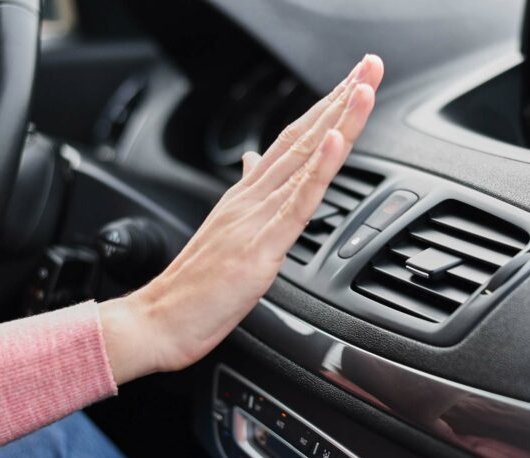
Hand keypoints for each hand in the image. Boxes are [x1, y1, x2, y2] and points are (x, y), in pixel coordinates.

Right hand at [99, 55, 384, 384]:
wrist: (160, 319)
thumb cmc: (195, 284)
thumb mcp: (228, 229)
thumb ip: (246, 191)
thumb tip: (253, 161)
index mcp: (248, 194)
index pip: (293, 139)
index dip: (325, 109)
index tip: (353, 82)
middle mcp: (253, 196)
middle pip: (304, 137)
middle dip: (341, 99)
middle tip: (369, 66)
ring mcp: (257, 217)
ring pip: (305, 160)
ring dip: (338, 121)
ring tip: (363, 87)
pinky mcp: (261, 245)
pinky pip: (296, 202)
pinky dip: (318, 169)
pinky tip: (333, 141)